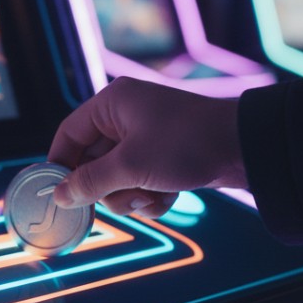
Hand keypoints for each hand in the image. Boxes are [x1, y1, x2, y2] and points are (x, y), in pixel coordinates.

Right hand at [48, 77, 246, 217]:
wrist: (246, 149)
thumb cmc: (185, 145)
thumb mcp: (131, 166)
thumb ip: (90, 182)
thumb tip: (59, 196)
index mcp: (112, 105)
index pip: (69, 135)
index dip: (60, 165)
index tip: (57, 194)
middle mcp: (126, 118)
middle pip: (92, 163)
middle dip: (108, 188)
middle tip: (124, 196)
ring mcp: (146, 139)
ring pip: (117, 179)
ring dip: (132, 196)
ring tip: (153, 196)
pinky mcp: (164, 158)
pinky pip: (140, 183)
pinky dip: (151, 196)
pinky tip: (170, 197)